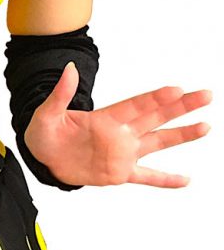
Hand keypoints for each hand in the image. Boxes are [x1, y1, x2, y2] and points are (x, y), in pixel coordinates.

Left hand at [24, 63, 212, 187]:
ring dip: (181, 135)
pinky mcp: (119, 173)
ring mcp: (122, 153)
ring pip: (157, 143)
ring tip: (205, 126)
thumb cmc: (44, 132)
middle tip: (205, 95)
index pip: (136, 106)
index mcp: (105, 118)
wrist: (44, 157)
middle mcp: (120, 133)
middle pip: (156, 117)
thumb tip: (69, 69)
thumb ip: (60, 94)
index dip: (156, 98)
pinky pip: (146, 176)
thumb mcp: (46, 113)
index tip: (176, 89)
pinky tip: (185, 180)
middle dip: (180, 107)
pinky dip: (165, 180)